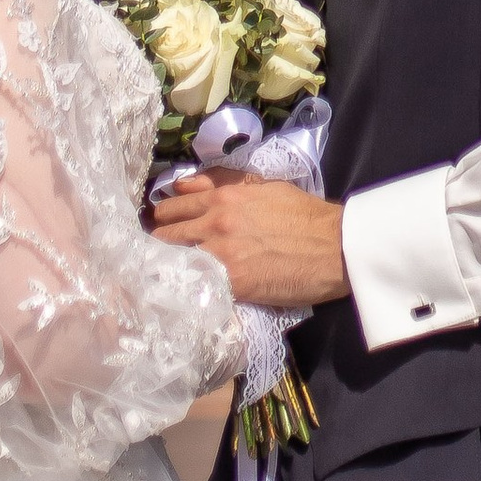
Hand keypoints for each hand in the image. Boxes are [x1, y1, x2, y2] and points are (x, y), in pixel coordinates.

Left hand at [151, 171, 348, 308]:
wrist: (332, 247)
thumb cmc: (301, 215)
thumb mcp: (262, 187)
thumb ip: (221, 183)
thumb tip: (182, 184)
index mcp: (223, 197)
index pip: (172, 206)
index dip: (159, 219)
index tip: (153, 229)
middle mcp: (215, 222)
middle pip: (164, 235)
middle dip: (154, 245)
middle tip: (147, 257)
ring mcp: (220, 255)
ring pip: (171, 261)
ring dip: (161, 269)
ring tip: (153, 280)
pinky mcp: (229, 284)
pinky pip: (191, 287)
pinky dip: (180, 290)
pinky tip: (172, 297)